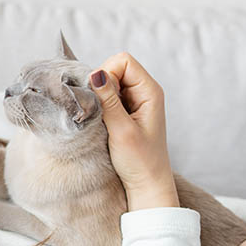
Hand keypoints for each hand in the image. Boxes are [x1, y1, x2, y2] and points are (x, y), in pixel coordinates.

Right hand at [88, 52, 178, 209]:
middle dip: (101, 84)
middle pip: (115, 68)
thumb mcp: (121, 130)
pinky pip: (108, 97)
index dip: (107, 73)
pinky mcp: (126, 112)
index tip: (101, 98)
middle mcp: (144, 92)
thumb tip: (95, 74)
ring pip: (109, 83)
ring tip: (101, 119)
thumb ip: (108, 101)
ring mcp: (134, 101)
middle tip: (100, 111)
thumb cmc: (140, 161)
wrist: (147, 184)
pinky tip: (102, 122)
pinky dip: (101, 105)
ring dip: (100, 97)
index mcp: (150, 91)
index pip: (123, 61)